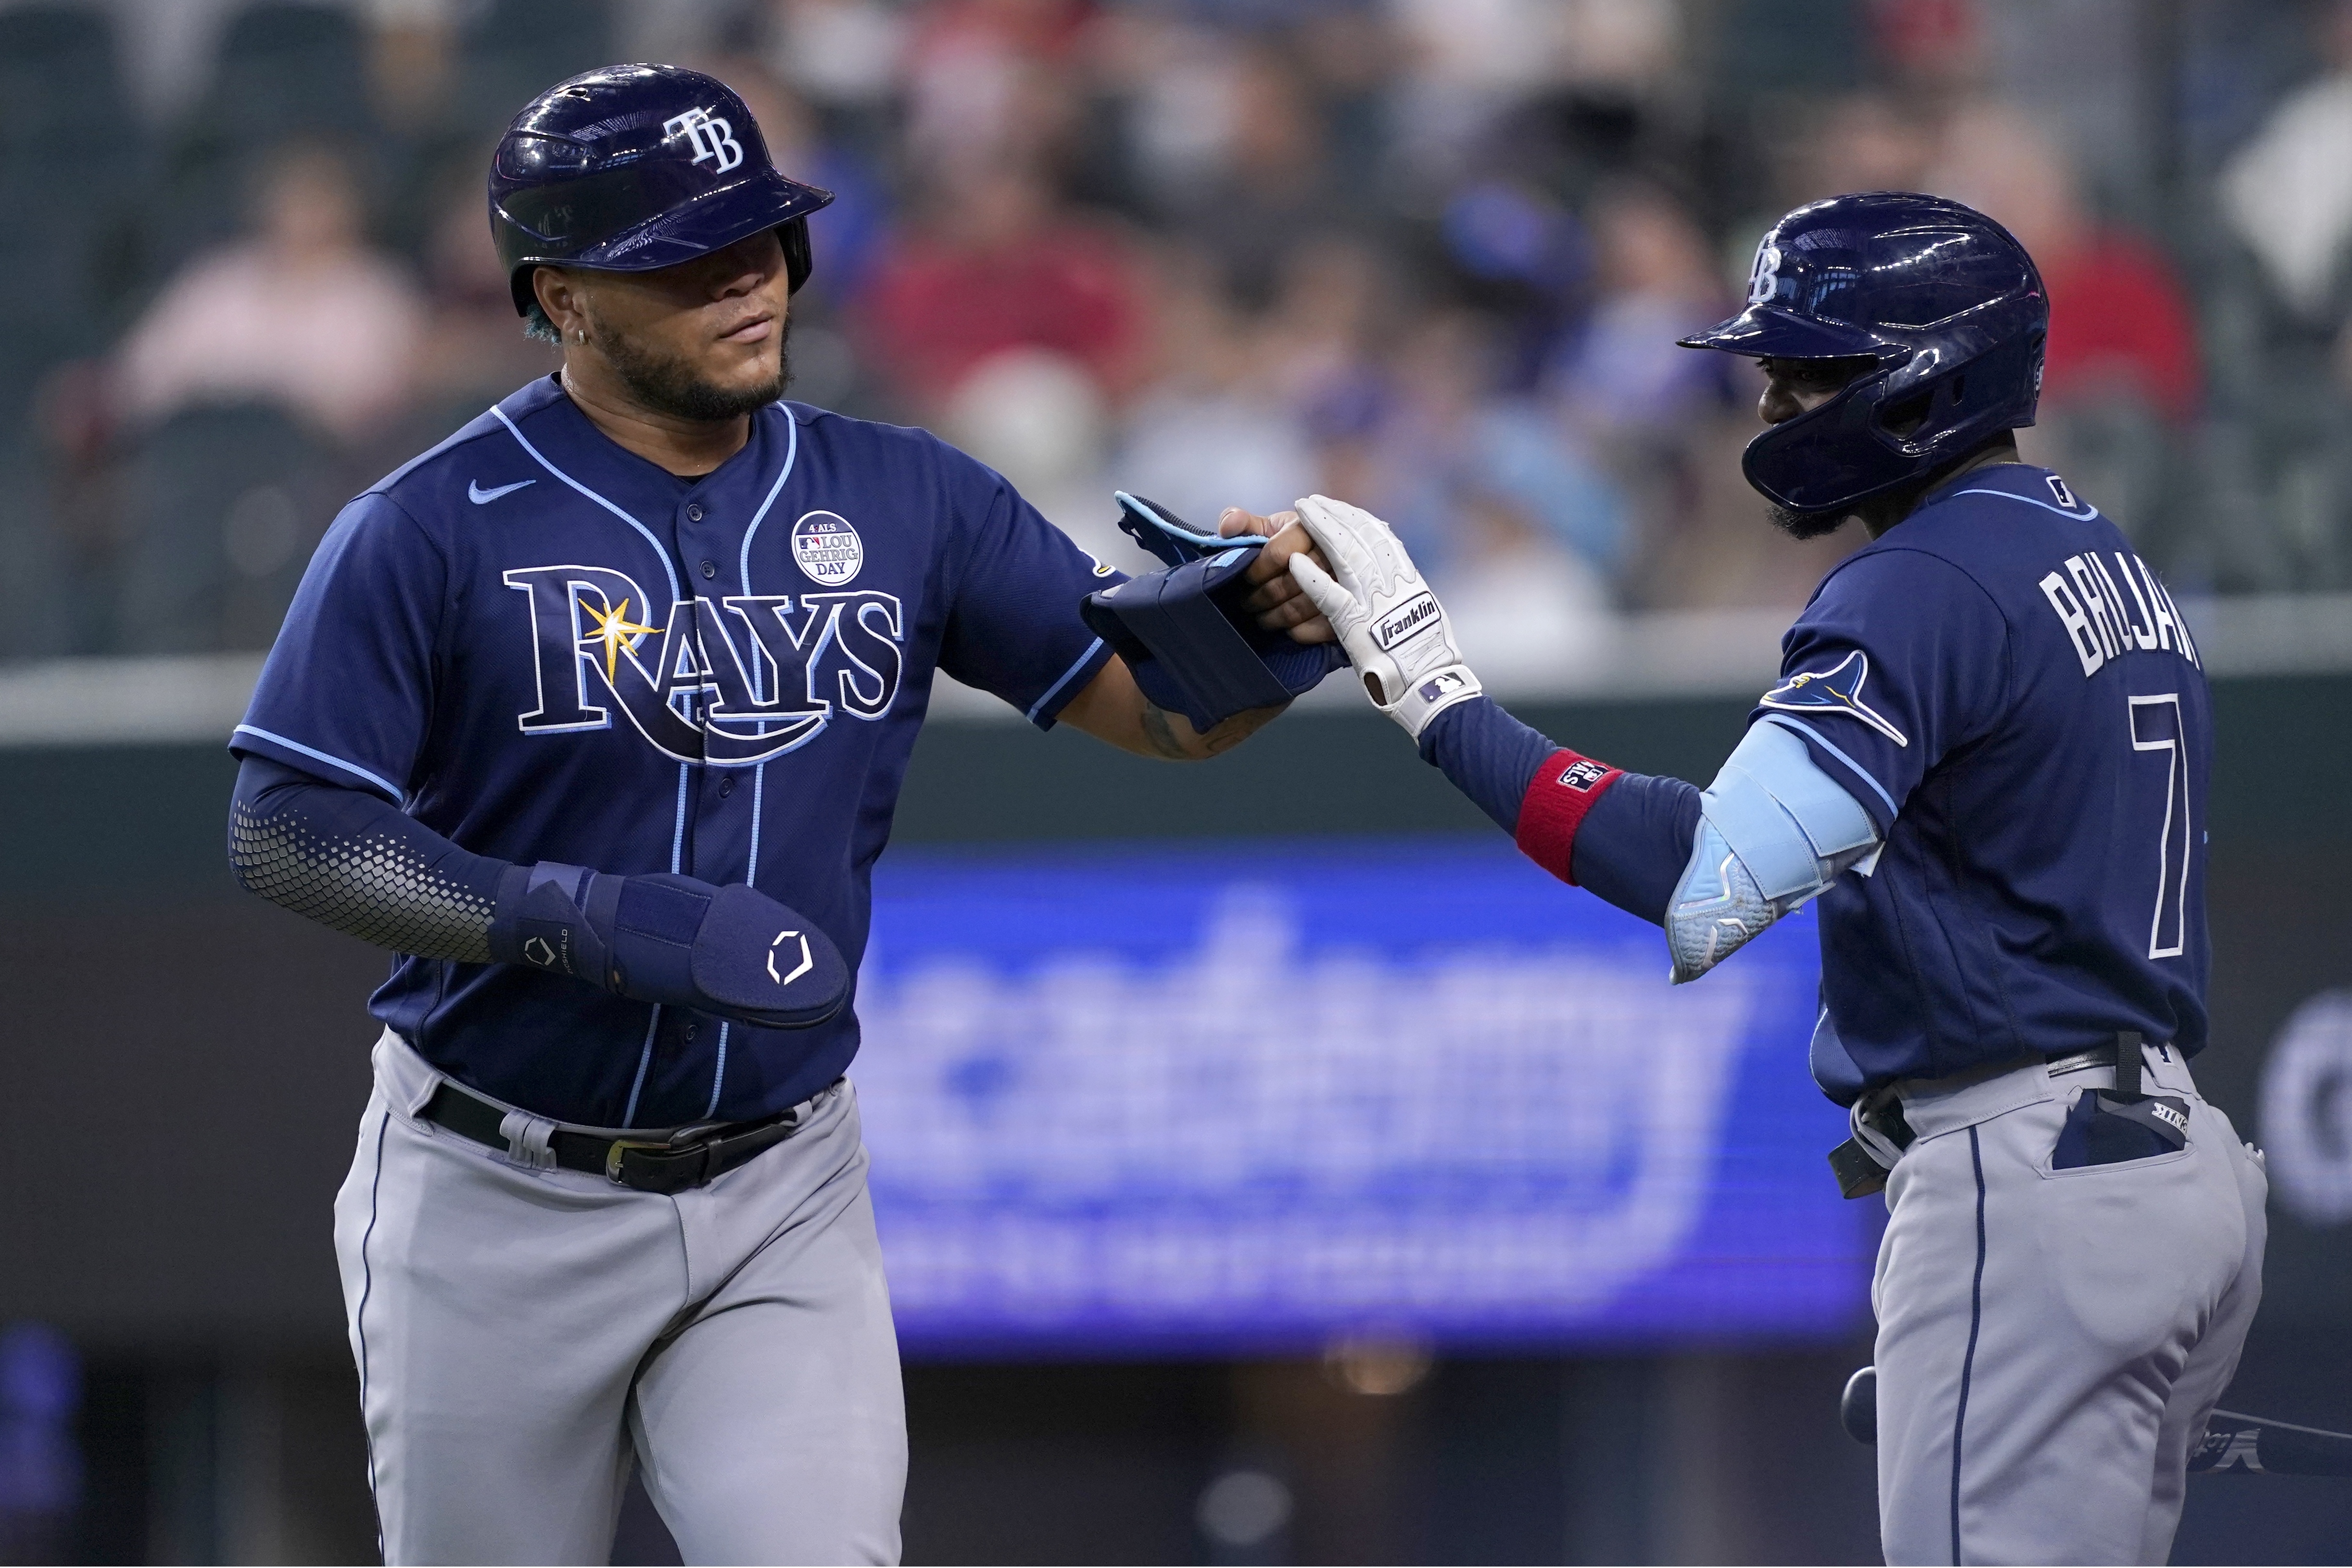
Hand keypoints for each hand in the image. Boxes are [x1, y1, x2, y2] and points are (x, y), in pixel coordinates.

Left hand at [1218, 507, 1335, 644]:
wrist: (1338, 554)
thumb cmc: (1297, 541)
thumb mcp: (1273, 526)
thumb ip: (1246, 522)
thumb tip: (1227, 527)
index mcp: (1311, 529)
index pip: (1278, 555)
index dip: (1255, 571)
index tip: (1245, 578)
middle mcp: (1332, 556)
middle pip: (1286, 585)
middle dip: (1258, 597)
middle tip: (1246, 601)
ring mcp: (1344, 585)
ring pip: (1297, 610)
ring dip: (1271, 618)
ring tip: (1260, 616)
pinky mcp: (1349, 611)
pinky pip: (1314, 629)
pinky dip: (1293, 631)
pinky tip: (1285, 626)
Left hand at [1284, 494, 1482, 737]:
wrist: (1431, 682)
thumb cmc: (1425, 656)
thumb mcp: (1420, 614)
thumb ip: (1403, 594)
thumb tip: (1397, 581)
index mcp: (1407, 577)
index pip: (1378, 535)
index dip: (1354, 518)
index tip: (1337, 506)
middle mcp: (1393, 582)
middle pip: (1359, 535)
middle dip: (1333, 514)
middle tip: (1310, 501)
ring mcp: (1375, 600)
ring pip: (1345, 554)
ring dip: (1320, 529)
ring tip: (1300, 513)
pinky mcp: (1358, 625)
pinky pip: (1331, 596)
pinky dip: (1311, 578)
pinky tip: (1294, 563)